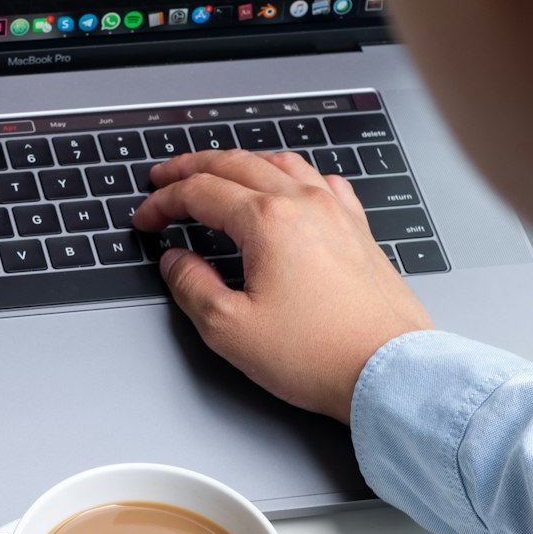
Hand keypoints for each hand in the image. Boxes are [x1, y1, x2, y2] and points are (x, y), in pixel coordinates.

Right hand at [133, 150, 433, 422]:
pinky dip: (286, 175)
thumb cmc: (317, 355)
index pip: (199, 192)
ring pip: (277, 163)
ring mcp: (336, 212)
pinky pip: (317, 180)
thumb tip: (176, 262)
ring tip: (216, 173)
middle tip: (163, 176)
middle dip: (191, 167)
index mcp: (267, 221)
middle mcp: (304, 203)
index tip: (145, 220)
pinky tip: (284, 189)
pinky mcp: (357, 229)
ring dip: (238, 163)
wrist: (387, 371)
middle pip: (235, 163)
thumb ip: (191, 286)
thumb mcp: (229, 329)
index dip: (162, 202)